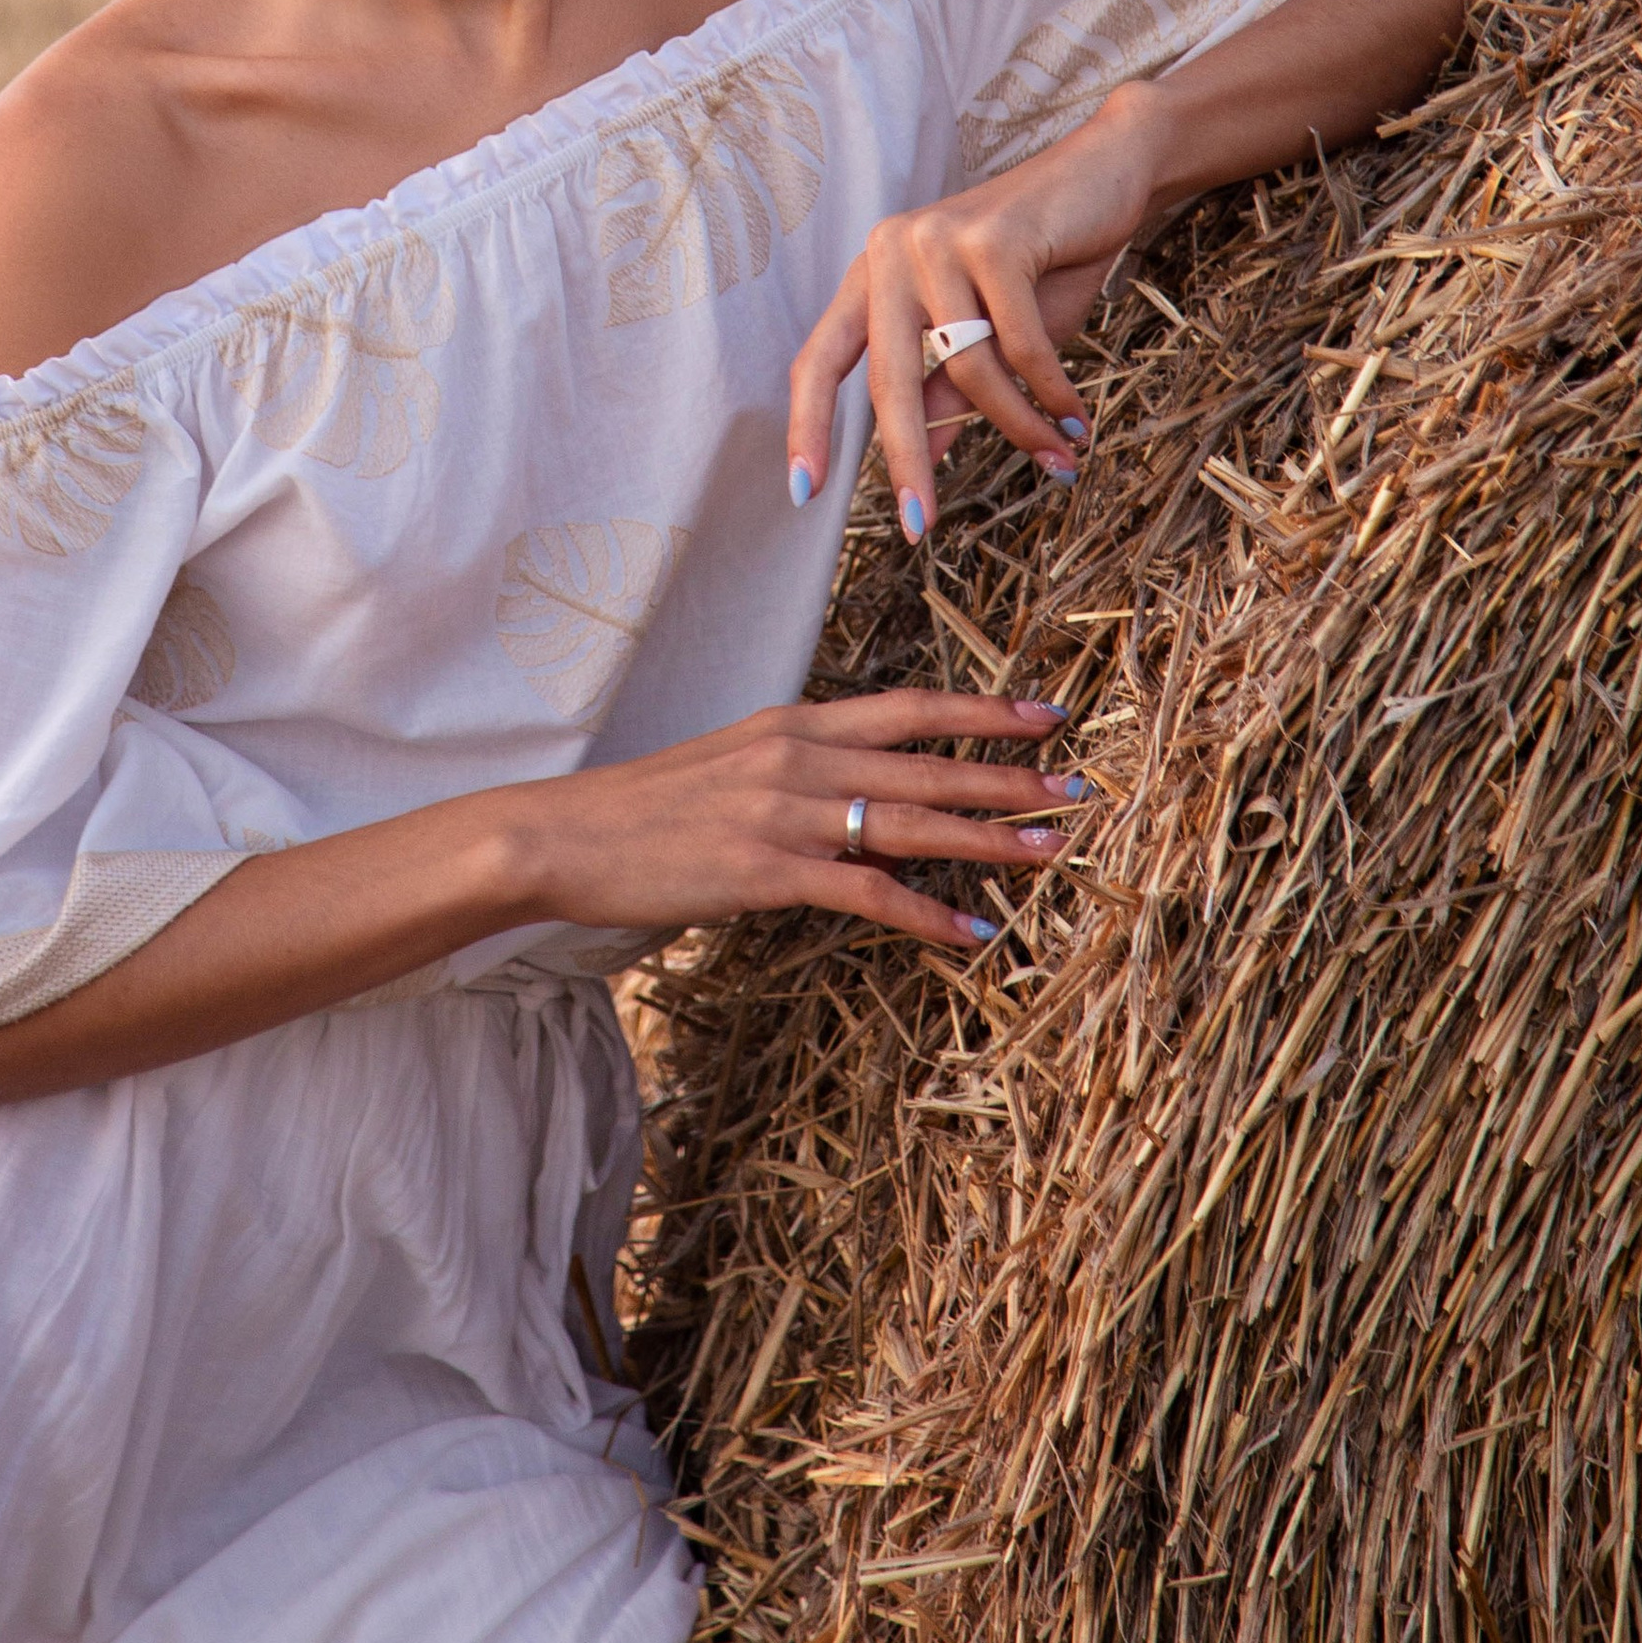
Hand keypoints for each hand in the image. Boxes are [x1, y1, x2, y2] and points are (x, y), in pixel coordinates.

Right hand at [517, 687, 1084, 959]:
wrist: (563, 834)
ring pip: (913, 823)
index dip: (980, 710)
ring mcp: (785, 813)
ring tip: (1052, 850)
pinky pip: (868, 892)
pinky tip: (971, 934)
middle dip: (1010, 776)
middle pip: (928, 763)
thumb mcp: (727, 766)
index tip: (1043, 712)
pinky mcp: (768, 870)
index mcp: (792, 724)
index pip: (907, 707)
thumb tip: (851, 795)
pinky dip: (928, 915)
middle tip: (1078, 786)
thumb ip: (794, 772)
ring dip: (991, 840)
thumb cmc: (641, 809)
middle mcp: (798, 757)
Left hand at [787, 84, 1169, 538]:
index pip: (821, 358)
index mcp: (874, 274)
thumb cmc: (1041, 261)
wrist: (1104, 174)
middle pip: (888, 378)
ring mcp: (938, 240)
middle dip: (902, 460)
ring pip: (969, 369)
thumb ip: (946, 385)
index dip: (807, 426)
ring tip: (1059, 455)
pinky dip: (1051, 392)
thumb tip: (920, 456)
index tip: (803, 492)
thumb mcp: (987, 331)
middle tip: (919, 525)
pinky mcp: (993, 239)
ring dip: (1018, 426)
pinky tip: (1073, 418)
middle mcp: (892, 251)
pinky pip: (1021, 346)